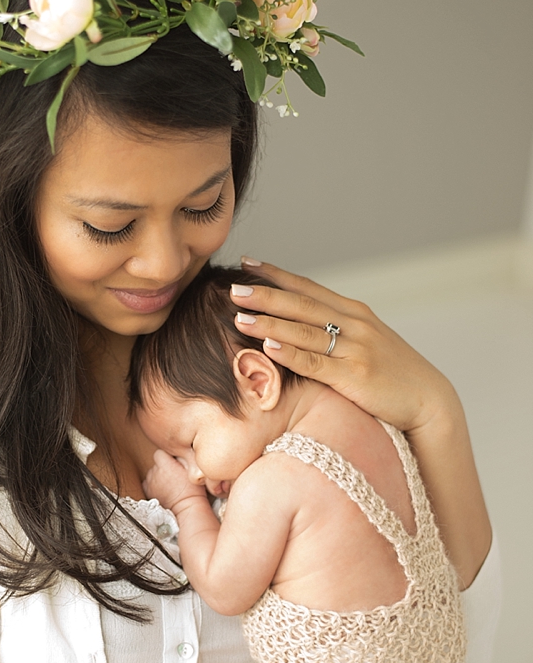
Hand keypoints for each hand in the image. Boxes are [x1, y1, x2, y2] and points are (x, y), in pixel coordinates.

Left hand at [143, 449, 205, 511]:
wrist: (187, 508)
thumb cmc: (193, 489)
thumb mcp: (192, 467)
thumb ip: (183, 455)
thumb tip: (179, 449)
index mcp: (165, 464)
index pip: (160, 452)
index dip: (167, 456)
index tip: (174, 462)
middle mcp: (154, 471)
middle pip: (156, 463)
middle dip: (163, 466)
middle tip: (174, 474)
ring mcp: (149, 482)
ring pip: (152, 472)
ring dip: (158, 475)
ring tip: (170, 483)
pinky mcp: (147, 491)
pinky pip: (148, 482)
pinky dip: (153, 484)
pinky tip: (163, 489)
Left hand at [232, 260, 458, 435]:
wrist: (427, 399)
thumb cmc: (392, 374)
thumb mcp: (366, 342)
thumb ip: (338, 330)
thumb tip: (302, 323)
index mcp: (354, 313)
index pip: (308, 288)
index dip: (277, 275)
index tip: (248, 262)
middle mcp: (354, 324)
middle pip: (302, 304)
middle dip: (266, 295)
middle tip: (235, 287)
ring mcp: (355, 349)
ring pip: (304, 331)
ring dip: (270, 322)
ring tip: (239, 315)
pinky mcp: (354, 376)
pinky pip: (315, 362)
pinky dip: (290, 352)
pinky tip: (268, 345)